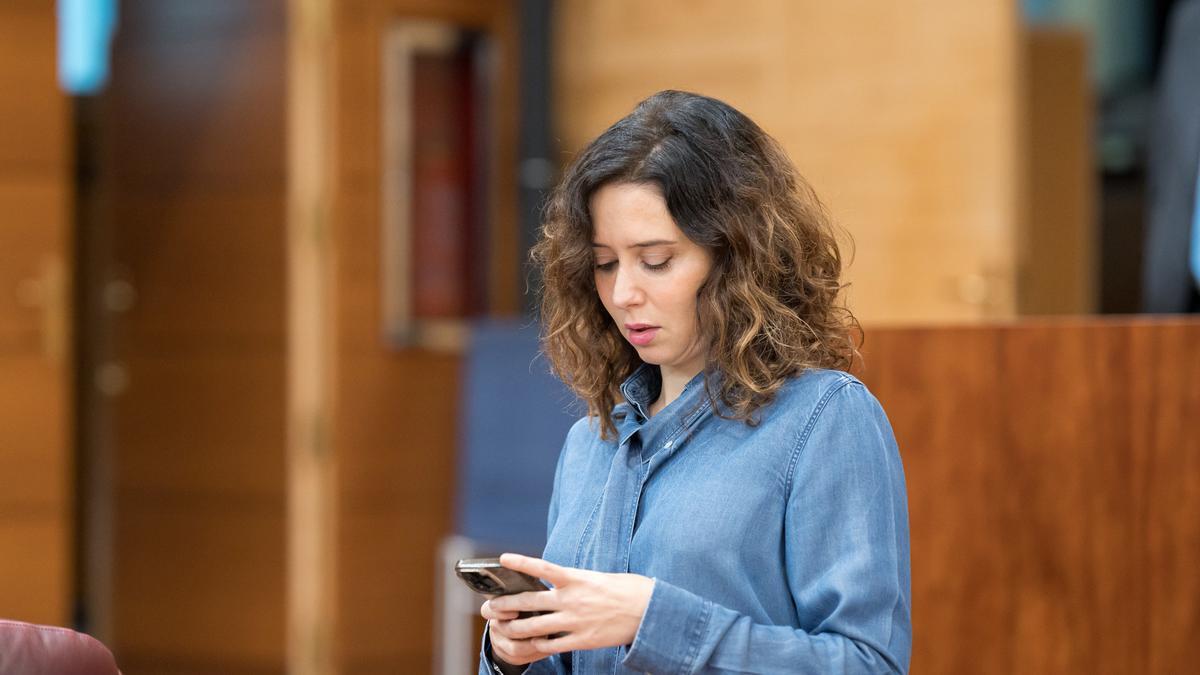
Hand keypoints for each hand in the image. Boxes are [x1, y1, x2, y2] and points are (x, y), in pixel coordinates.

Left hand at [480, 553, 654, 662]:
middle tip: (490, 607)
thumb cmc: (625, 590)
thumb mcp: (597, 577)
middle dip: (505, 605)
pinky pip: (552, 645)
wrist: (648, 611)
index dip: (520, 562)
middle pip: (529, 601)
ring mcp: (575, 621)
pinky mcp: (582, 640)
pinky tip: (529, 644)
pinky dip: (537, 645)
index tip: (502, 558)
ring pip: (534, 626)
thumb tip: (556, 581)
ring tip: (502, 628)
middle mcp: (572, 599)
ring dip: (514, 628)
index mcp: (576, 578)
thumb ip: (574, 581)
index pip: (542, 568)